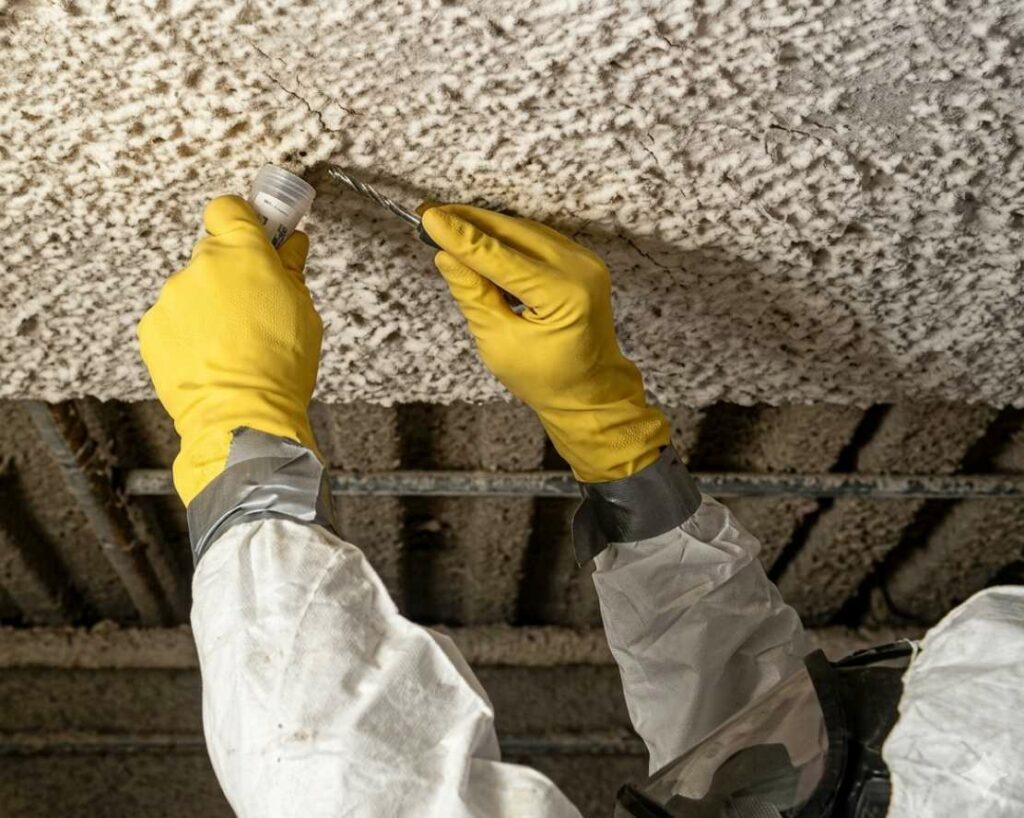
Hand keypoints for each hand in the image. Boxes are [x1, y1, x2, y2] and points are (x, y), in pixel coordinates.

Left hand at [138, 196, 321, 504]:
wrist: (242, 417)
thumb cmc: (280, 366)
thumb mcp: (303, 312)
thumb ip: (290, 271)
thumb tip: (291, 245)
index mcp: (243, 254)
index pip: (229, 208)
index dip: (242, 221)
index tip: (257, 236)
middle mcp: (201, 266)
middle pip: (213, 254)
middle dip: (232, 275)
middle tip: (254, 309)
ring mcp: (171, 297)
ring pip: (193, 290)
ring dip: (209, 307)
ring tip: (232, 345)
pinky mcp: (152, 327)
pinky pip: (173, 319)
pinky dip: (189, 333)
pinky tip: (211, 359)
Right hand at [421, 205, 668, 481]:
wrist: (591, 389)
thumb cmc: (546, 377)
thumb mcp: (498, 341)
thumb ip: (472, 293)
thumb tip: (445, 255)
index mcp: (563, 296)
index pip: (499, 257)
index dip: (460, 237)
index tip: (427, 217)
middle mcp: (579, 269)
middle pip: (513, 232)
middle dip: (468, 221)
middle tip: (427, 212)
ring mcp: (584, 261)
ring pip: (523, 230)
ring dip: (484, 226)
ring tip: (445, 223)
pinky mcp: (580, 260)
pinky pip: (535, 239)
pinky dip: (504, 237)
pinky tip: (476, 239)